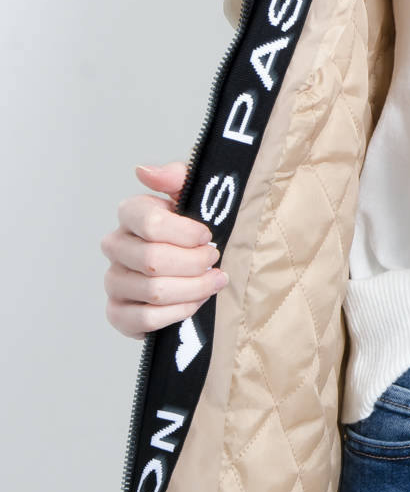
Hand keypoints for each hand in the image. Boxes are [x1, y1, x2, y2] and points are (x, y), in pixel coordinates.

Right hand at [102, 160, 228, 337]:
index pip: (151, 223)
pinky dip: (178, 312)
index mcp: (130, 213)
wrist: (195, 268)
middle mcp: (115, 246)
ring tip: (213, 280)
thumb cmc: (194, 230)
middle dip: (195, 263)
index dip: (186, 233)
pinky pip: (145, 319)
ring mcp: (113, 280)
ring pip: (153, 291)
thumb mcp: (194, 195)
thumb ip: (176, 177)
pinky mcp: (118, 313)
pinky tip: (196, 302)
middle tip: (215, 259)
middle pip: (153, 260)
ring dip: (193, 288)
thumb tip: (144, 172)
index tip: (207, 236)